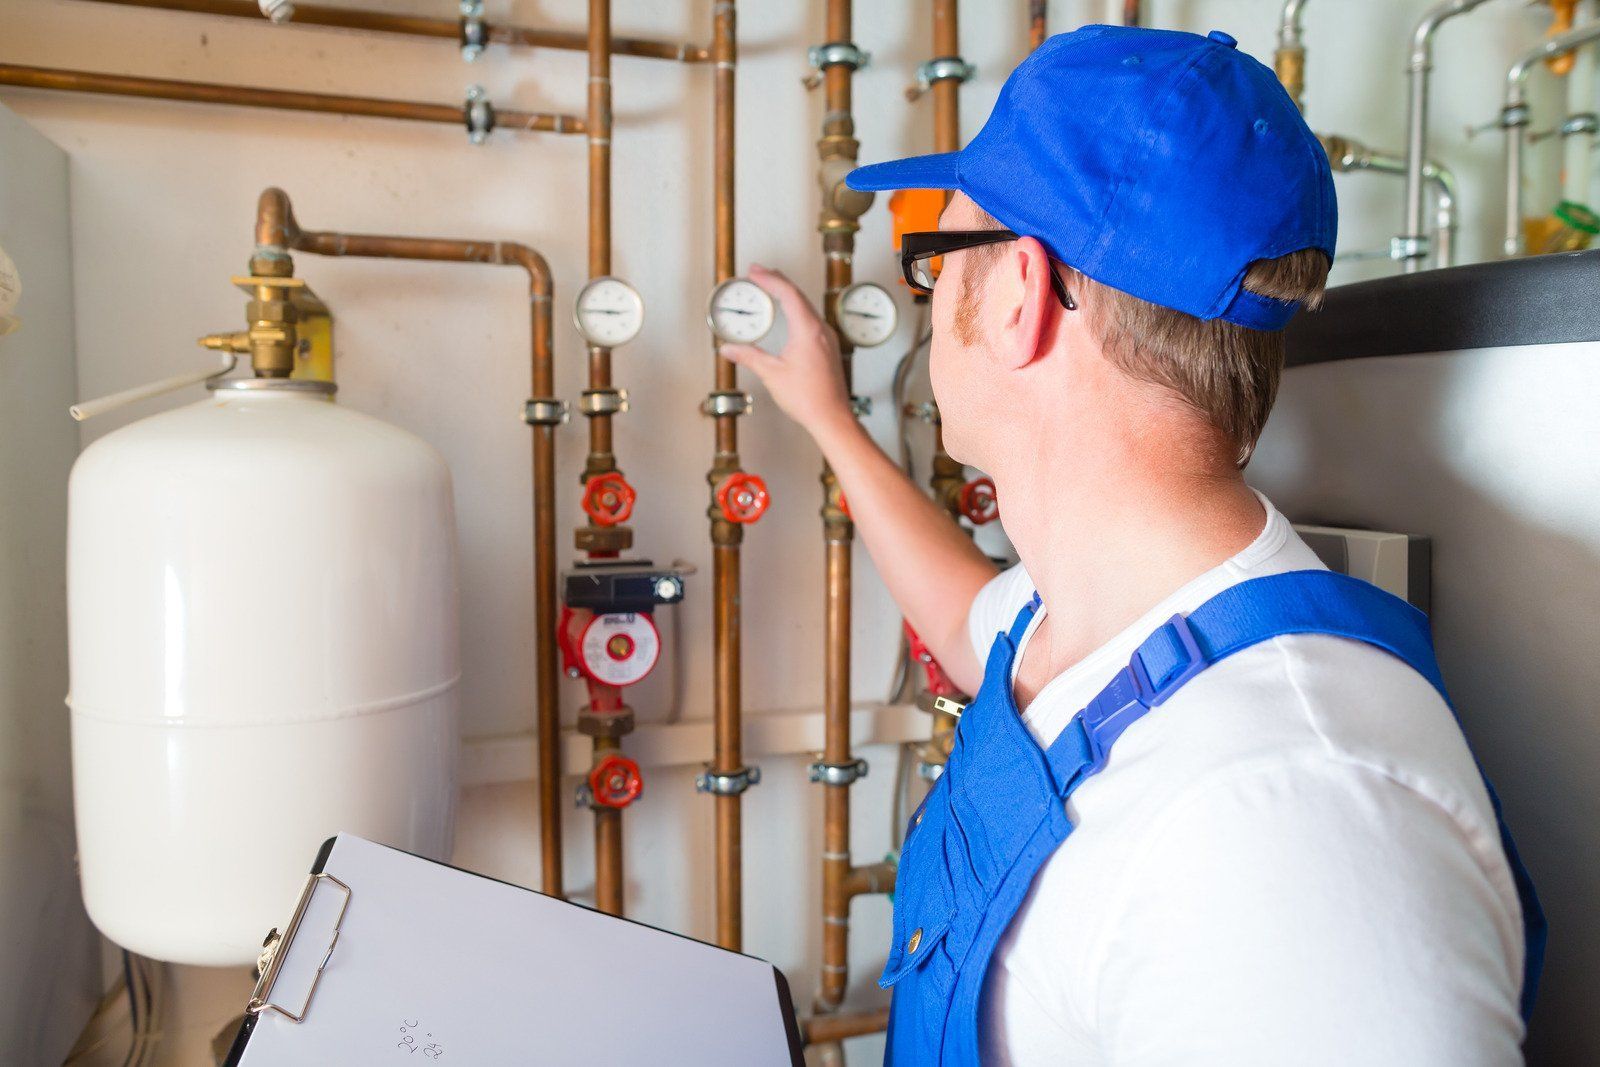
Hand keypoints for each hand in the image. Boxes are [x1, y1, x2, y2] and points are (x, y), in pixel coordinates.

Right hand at [719, 265, 855, 439]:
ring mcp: (827, 338)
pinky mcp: (828, 348)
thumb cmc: (809, 398)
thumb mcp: (771, 374)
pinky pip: (811, 319)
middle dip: (777, 281)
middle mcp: (821, 330)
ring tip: (770, 289)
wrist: (831, 417)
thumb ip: (749, 357)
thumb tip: (730, 349)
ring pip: (806, 306)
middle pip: (798, 295)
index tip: (754, 272)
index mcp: (808, 330)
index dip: (770, 279)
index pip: (788, 294)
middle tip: (758, 274)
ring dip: (787, 295)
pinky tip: (788, 315)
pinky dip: (796, 309)